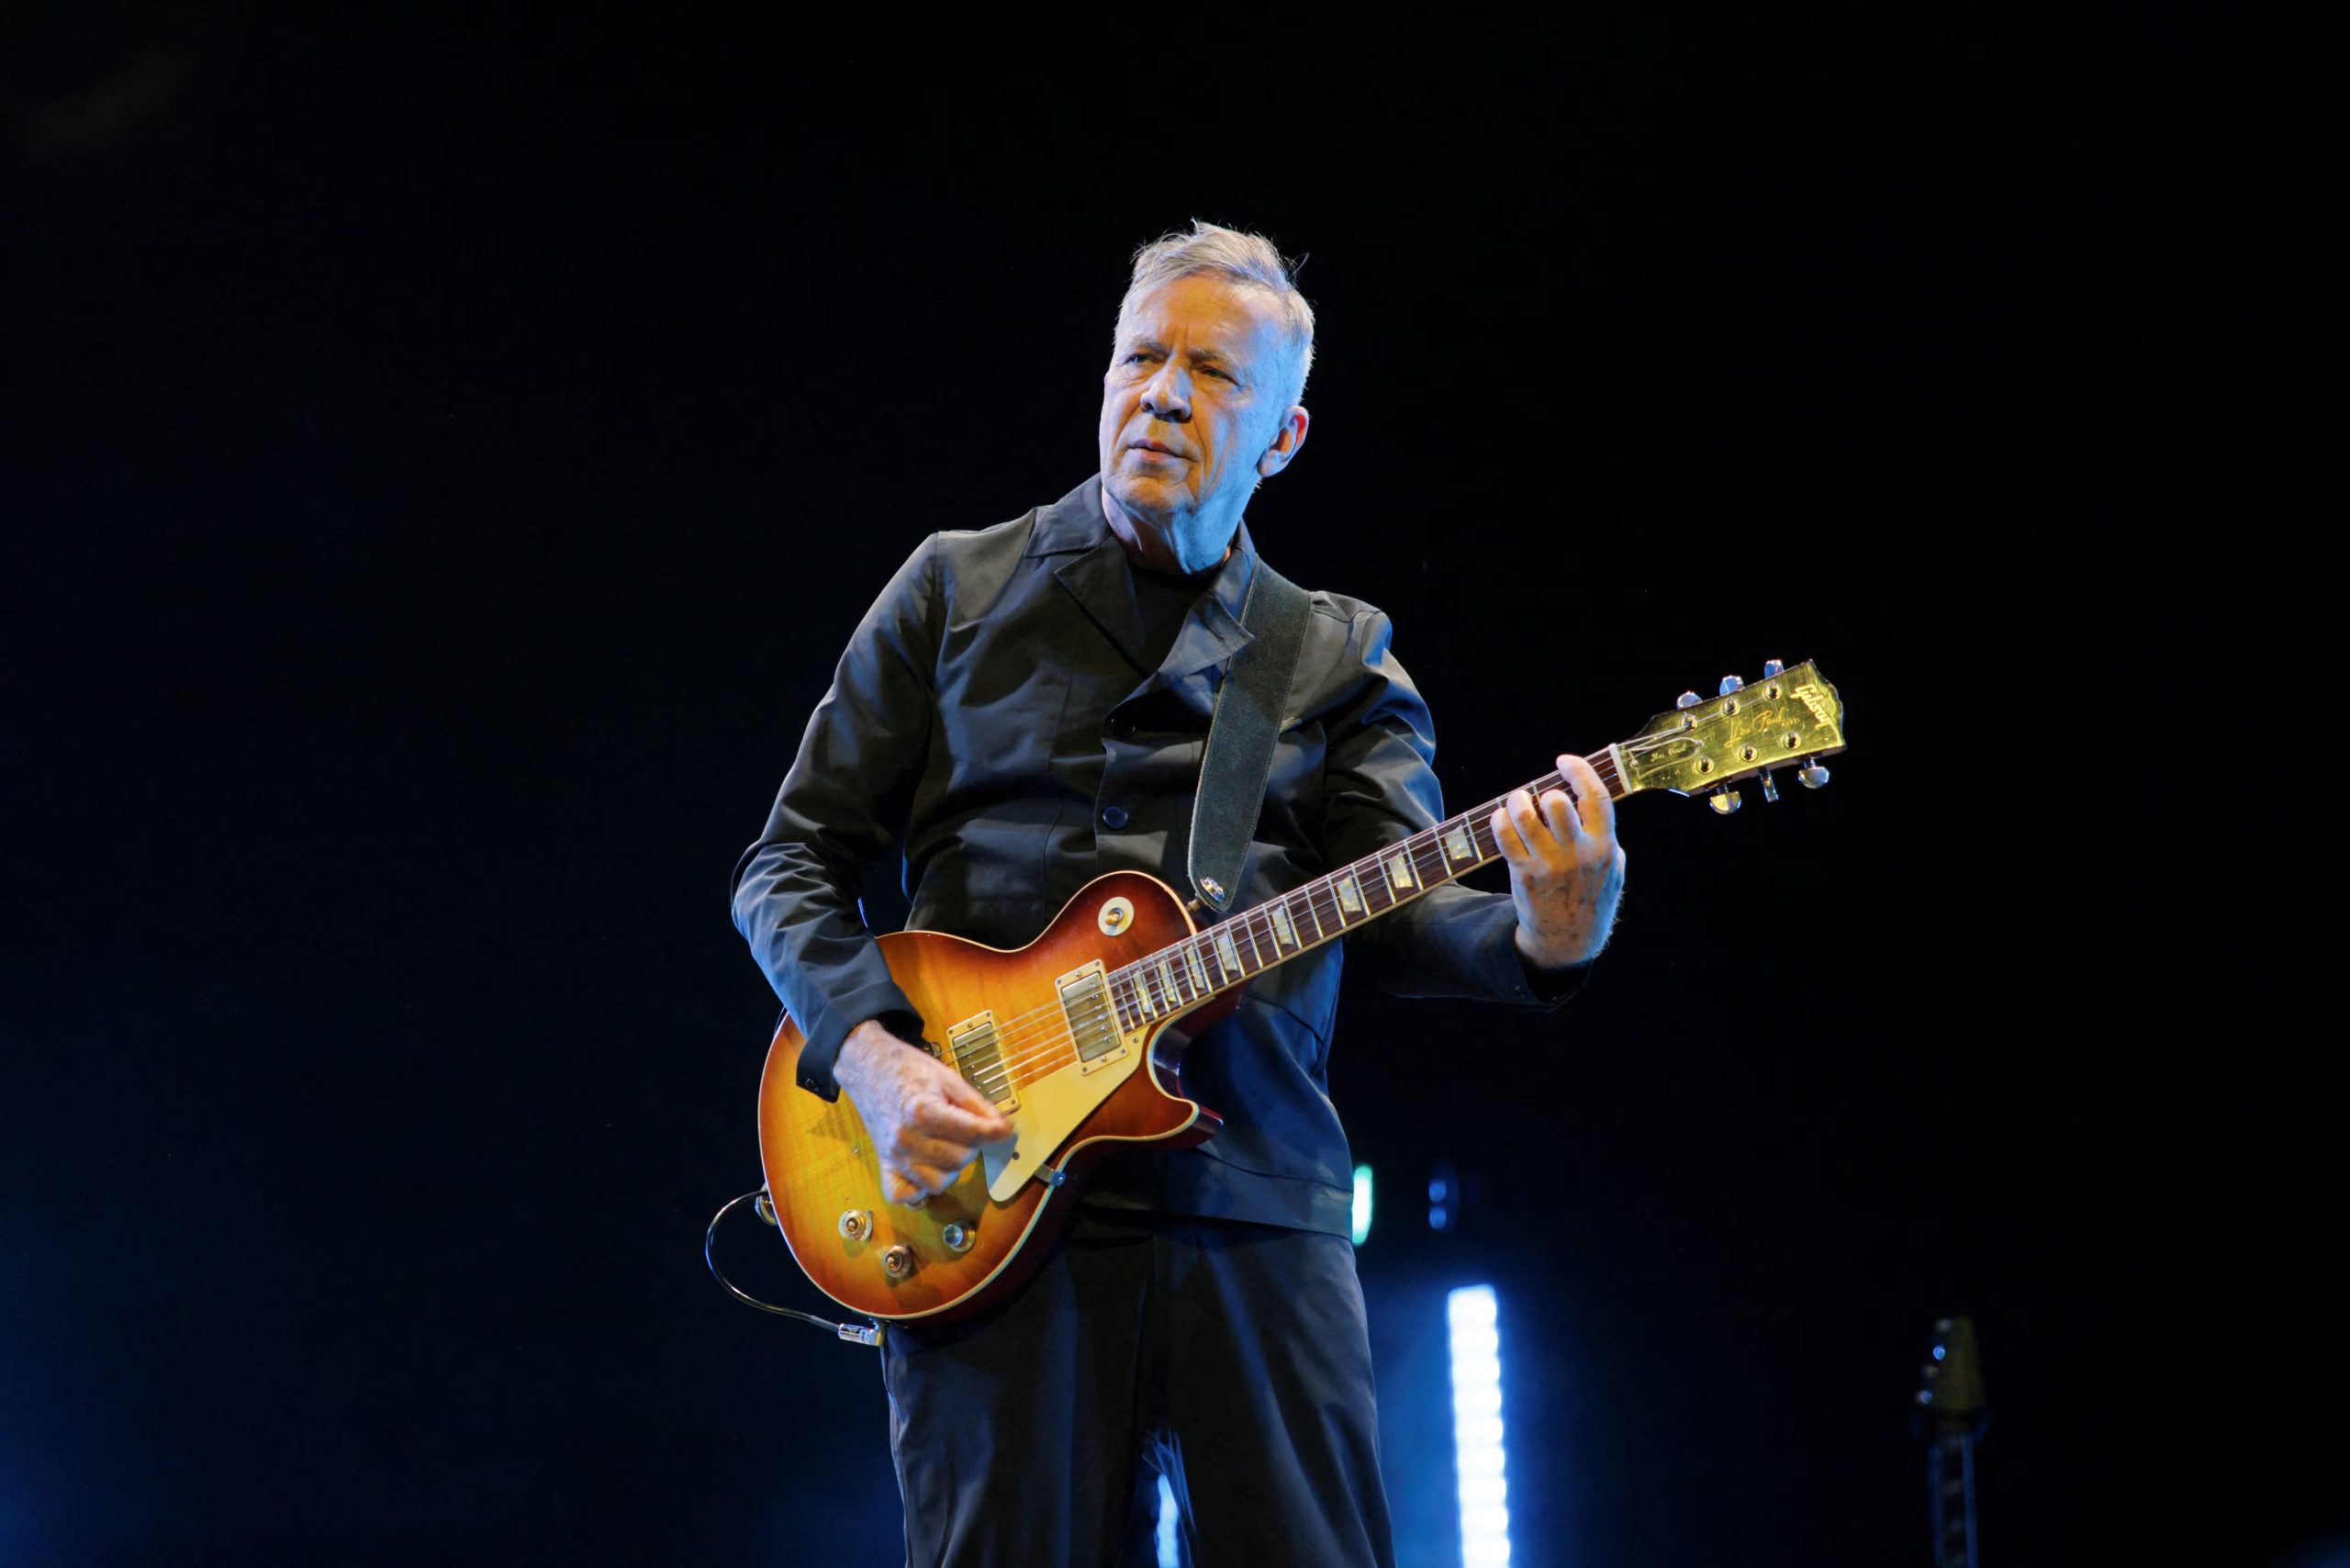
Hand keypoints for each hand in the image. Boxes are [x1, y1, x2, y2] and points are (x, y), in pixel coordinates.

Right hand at [833, 1019, 1014, 1207]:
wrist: (869, 1068)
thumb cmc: (909, 1070)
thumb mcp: (948, 1078)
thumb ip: (976, 1105)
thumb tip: (1001, 1127)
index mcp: (923, 1112)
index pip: (972, 1134)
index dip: (996, 1132)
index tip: (1006, 1129)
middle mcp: (906, 1138)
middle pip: (959, 1161)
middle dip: (972, 1146)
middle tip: (965, 1128)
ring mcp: (894, 1155)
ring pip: (938, 1182)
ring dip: (950, 1167)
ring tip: (947, 1145)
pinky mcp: (884, 1165)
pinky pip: (903, 1195)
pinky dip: (918, 1190)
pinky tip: (926, 1169)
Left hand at [1492, 753, 1626, 970]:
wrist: (1569, 939)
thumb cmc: (1591, 895)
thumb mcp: (1613, 868)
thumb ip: (1605, 834)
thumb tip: (1588, 797)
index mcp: (1605, 847)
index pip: (1596, 797)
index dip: (1579, 771)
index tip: (1564, 761)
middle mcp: (1578, 855)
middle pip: (1557, 803)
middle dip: (1545, 793)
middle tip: (1539, 799)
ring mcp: (1550, 866)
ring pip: (1525, 816)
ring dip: (1517, 801)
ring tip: (1517, 803)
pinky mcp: (1525, 875)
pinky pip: (1505, 837)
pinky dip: (1500, 821)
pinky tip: (1502, 819)